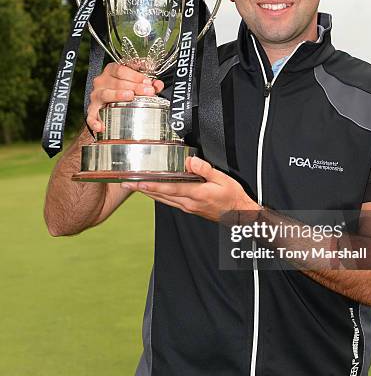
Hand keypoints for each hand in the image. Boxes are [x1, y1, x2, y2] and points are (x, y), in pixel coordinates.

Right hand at [87, 62, 163, 132]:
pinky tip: (101, 126)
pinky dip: (95, 121)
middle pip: (117, 81)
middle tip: (148, 91)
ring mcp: (96, 96)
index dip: (135, 75)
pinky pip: (91, 116)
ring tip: (130, 96)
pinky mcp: (92, 110)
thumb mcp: (136, 83)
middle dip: (134, 86)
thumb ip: (148, 83)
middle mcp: (101, 82)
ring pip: (105, 94)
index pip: (121, 69)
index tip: (148, 82)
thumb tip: (158, 84)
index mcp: (111, 71)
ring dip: (118, 95)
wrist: (109, 103)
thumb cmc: (124, 89)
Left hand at [122, 156, 260, 221]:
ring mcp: (188, 207)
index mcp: (196, 194)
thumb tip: (191, 161)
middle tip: (126, 184)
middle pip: (161, 195)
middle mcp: (189, 203)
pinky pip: (170, 201)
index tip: (138, 182)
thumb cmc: (233, 197)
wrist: (240, 215)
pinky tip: (154, 192)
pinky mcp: (190, 209)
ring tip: (134, 187)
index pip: (170, 189)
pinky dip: (159, 196)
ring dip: (148, 193)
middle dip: (142, 189)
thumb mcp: (223, 179)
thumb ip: (206, 170)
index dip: (153, 185)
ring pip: (163, 199)